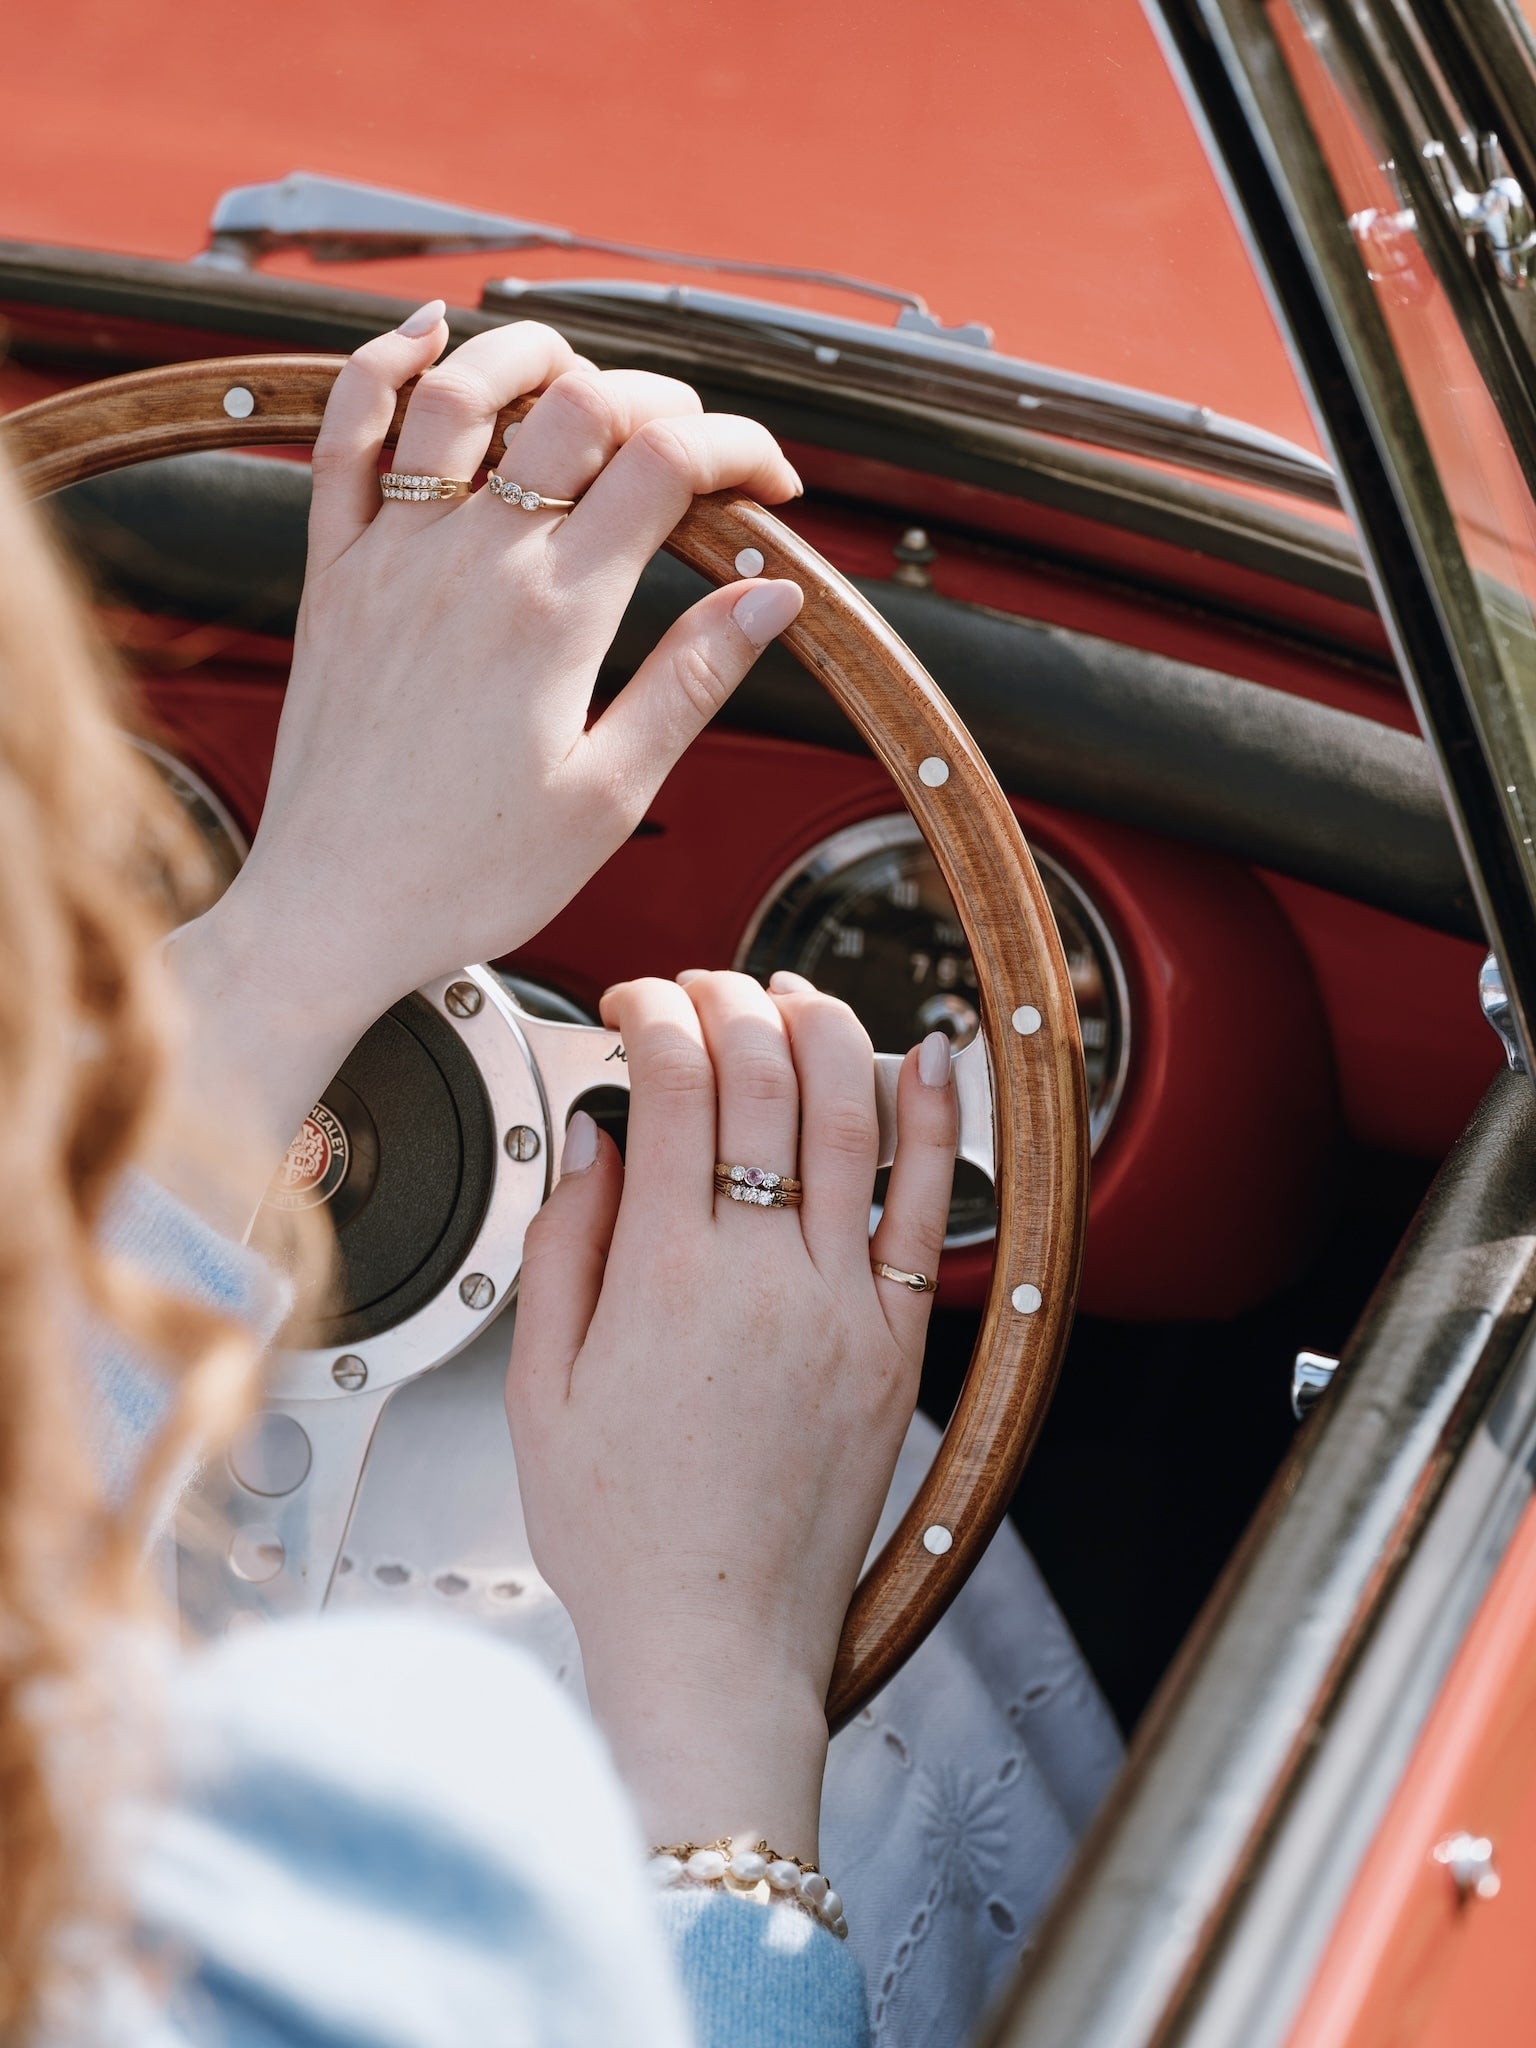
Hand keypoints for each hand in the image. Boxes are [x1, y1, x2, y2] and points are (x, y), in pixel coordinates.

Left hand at [166, 303, 803, 1196]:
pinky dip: (381, 368)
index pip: (667, 465)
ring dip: (533, 355)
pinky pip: (343, 437)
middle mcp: (472, 561)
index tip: (772, 487)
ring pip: (461, 393)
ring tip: (582, 370)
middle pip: (580, 407)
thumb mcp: (611, 795)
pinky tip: (424, 336)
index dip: (738, 451)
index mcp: (557, 616)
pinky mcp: (332, 576)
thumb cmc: (472, 873)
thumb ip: (691, 681)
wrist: (333, 911)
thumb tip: (769, 596)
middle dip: (660, 401)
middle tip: (694, 448)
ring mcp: (392, 557)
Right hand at [505, 970, 956, 1856]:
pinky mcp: (898, 1344)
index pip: (672, 1087)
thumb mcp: (540, 1389)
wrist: (714, 1639)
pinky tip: (932, 1058)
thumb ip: (565, 1246)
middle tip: (701, 990)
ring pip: (854, 1120)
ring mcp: (845, 1306)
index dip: (651, 1016)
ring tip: (791, 993)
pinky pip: (930, 1209)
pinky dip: (936, 1122)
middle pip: (765, 1080)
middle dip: (730, 1002)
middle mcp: (765, 1278)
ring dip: (824, 1031)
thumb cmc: (624, 1532)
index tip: (632, 1005)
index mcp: (665, 1280)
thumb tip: (595, 1140)